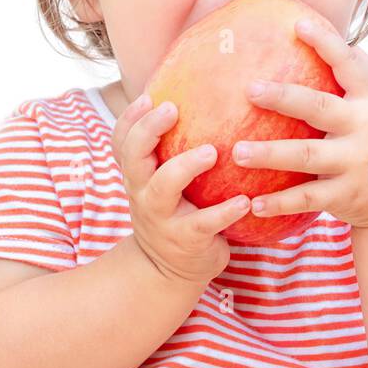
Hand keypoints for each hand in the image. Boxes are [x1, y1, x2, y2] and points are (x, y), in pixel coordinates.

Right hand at [111, 93, 250, 285]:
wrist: (168, 271)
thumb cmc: (177, 211)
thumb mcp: (165, 182)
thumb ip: (176, 149)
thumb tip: (211, 98)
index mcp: (139, 175)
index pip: (122, 141)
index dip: (130, 118)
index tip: (150, 95)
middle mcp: (143, 192)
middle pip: (133, 157)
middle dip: (148, 130)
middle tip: (172, 109)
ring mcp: (161, 217)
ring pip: (164, 186)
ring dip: (186, 166)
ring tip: (213, 151)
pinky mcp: (186, 240)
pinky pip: (203, 223)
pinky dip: (224, 211)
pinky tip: (245, 201)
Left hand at [235, 18, 367, 229]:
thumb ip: (356, 68)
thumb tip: (315, 25)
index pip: (349, 64)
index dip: (326, 43)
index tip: (298, 25)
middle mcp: (367, 126)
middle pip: (320, 108)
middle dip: (284, 98)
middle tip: (250, 90)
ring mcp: (357, 162)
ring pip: (308, 156)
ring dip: (271, 154)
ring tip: (238, 152)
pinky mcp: (347, 195)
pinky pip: (308, 197)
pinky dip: (281, 202)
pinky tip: (253, 204)